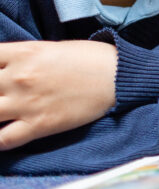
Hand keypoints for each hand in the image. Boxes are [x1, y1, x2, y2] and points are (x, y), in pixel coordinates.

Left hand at [0, 40, 117, 149]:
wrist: (117, 76)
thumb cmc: (88, 58)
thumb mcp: (50, 48)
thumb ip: (21, 58)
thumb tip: (1, 69)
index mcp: (23, 53)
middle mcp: (19, 77)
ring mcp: (27, 103)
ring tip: (0, 114)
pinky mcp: (39, 125)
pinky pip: (3, 140)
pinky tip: (1, 134)